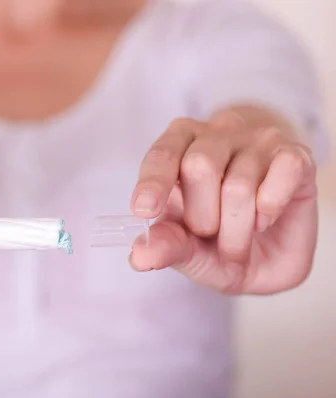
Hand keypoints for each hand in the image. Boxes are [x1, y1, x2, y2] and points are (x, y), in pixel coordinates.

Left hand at [129, 111, 317, 293]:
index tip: (145, 210)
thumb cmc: (218, 243)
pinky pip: (283, 172)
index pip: (162, 154)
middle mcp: (216, 135)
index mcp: (179, 148)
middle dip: (202, 218)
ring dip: (237, 230)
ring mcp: (258, 140)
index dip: (153, 182)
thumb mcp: (187, 252)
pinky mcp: (295, 155)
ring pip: (239, 184)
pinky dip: (271, 208)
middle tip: (210, 235)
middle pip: (199, 165)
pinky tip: (266, 217)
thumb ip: (166, 247)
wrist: (268, 256)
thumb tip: (139, 256)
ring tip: (239, 238)